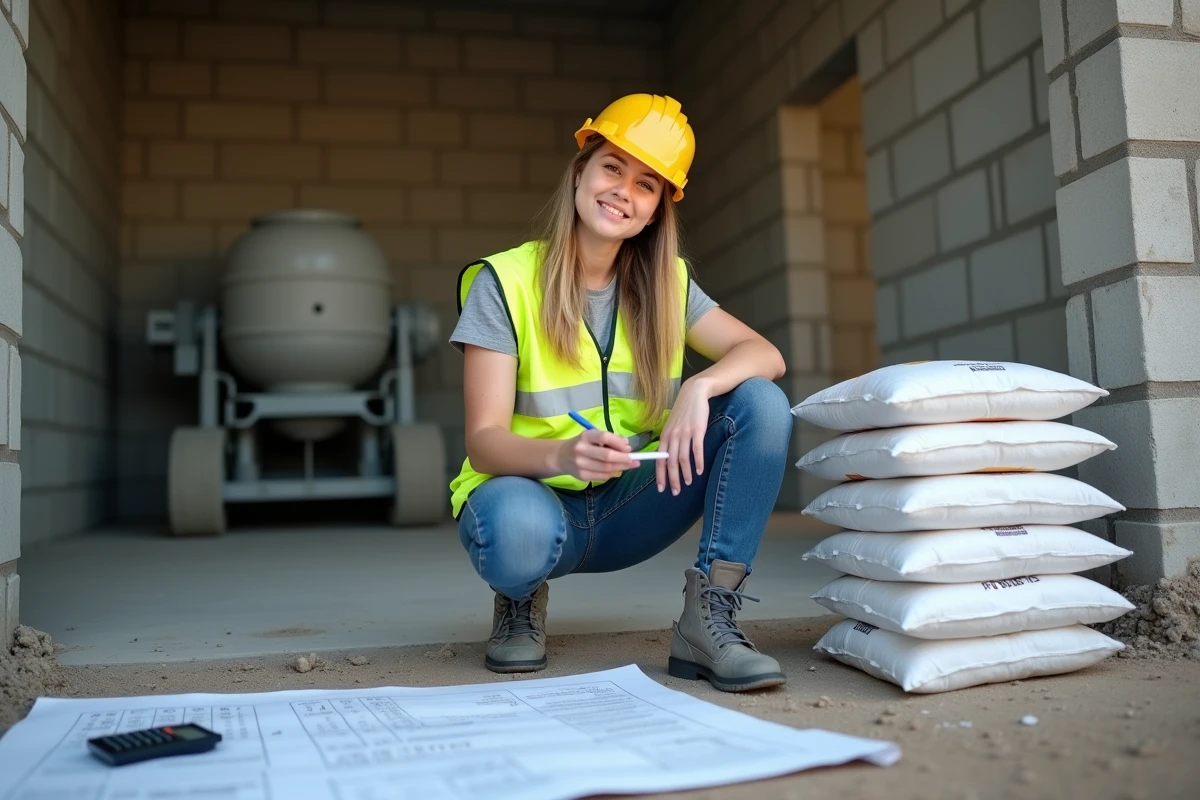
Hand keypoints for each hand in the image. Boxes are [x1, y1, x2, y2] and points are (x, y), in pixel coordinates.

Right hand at [555, 429, 638, 480]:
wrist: (560, 456)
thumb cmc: (582, 444)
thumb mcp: (593, 436)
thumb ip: (609, 439)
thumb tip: (627, 446)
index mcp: (586, 436)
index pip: (604, 437)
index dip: (619, 443)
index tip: (629, 448)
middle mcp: (581, 449)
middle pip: (607, 456)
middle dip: (624, 459)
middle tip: (635, 460)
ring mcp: (580, 464)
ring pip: (606, 468)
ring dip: (621, 467)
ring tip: (630, 465)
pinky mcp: (581, 475)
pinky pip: (602, 476)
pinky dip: (612, 474)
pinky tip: (616, 470)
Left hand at [656, 378, 711, 494]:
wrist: (694, 393)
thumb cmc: (683, 411)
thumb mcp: (672, 425)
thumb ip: (669, 441)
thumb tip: (666, 458)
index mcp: (665, 436)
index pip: (659, 460)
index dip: (660, 475)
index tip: (661, 488)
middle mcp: (672, 436)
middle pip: (671, 462)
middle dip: (672, 479)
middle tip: (675, 491)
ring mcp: (685, 433)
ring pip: (683, 458)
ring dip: (685, 473)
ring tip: (688, 483)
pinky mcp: (697, 430)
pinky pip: (697, 450)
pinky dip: (698, 462)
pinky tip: (700, 471)